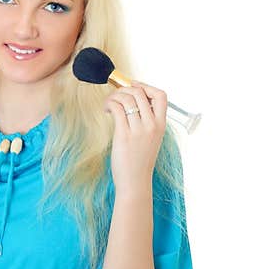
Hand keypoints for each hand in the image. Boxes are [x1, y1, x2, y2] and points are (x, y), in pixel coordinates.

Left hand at [103, 80, 167, 197]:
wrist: (135, 182)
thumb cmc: (140, 161)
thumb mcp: (150, 139)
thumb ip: (146, 122)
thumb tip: (132, 102)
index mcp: (160, 125)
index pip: (161, 96)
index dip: (146, 86)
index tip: (134, 87)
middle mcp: (152, 125)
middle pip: (140, 93)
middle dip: (125, 89)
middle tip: (116, 96)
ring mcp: (139, 130)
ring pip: (127, 99)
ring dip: (115, 96)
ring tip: (109, 104)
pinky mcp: (124, 135)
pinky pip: (117, 109)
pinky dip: (109, 104)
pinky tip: (106, 110)